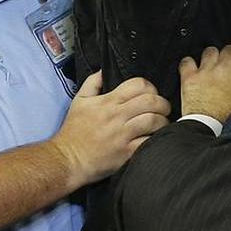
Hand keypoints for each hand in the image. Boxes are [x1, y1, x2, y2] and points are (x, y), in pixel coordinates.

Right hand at [51, 73, 170, 187]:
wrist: (67, 159)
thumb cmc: (73, 132)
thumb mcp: (79, 101)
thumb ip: (93, 83)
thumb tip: (104, 71)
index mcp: (108, 101)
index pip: (138, 84)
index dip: (149, 87)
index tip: (151, 94)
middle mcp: (117, 116)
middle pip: (151, 101)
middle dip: (162, 103)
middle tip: (163, 108)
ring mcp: (122, 135)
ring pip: (153, 121)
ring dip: (162, 121)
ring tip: (162, 123)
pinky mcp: (126, 152)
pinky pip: (148, 142)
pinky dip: (156, 139)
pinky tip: (155, 139)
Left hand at [179, 46, 230, 121]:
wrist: (209, 130)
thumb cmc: (230, 121)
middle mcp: (225, 69)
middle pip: (230, 49)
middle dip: (230, 55)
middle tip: (228, 65)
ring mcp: (207, 71)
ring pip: (210, 51)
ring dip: (211, 57)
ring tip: (210, 66)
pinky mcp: (190, 77)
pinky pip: (187, 61)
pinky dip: (188, 64)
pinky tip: (191, 69)